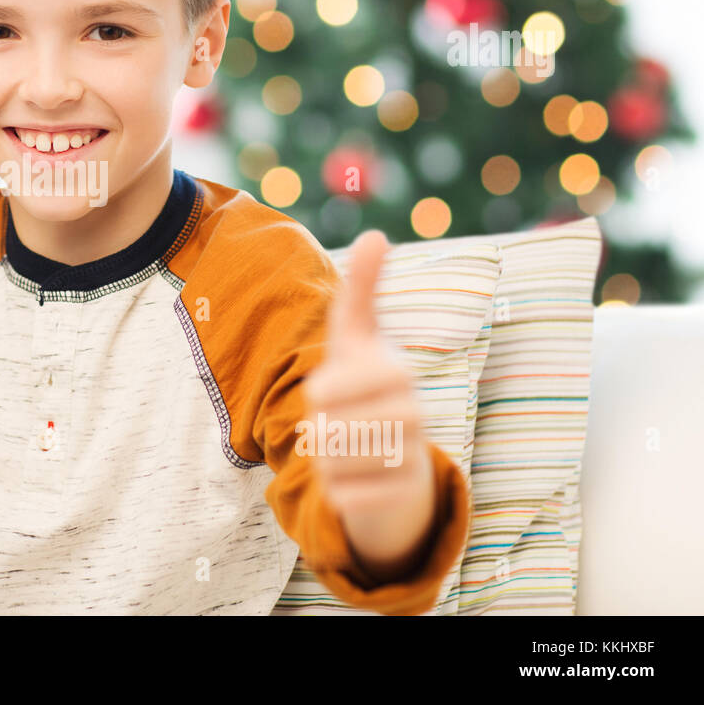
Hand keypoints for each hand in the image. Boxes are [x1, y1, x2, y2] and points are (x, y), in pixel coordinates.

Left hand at [300, 229, 435, 580]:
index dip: (318, 395)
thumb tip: (375, 233)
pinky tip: (355, 481)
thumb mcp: (357, 336)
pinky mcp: (405, 499)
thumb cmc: (365, 385)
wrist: (397, 455)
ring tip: (346, 449)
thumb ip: (361, 289)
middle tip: (338, 424)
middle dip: (320, 430)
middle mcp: (414, 415)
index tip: (331, 390)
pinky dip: (337, 493)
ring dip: (326, 461)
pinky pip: (345, 499)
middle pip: (326, 430)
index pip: (324, 391)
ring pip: (333, 466)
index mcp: (397, 372)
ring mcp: (414, 458)